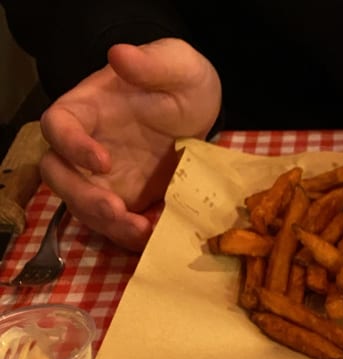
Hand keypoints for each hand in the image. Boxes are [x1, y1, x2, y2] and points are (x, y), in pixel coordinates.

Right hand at [39, 38, 221, 250]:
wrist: (203, 117)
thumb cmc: (181, 83)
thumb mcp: (178, 66)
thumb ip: (152, 61)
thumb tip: (119, 55)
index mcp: (87, 109)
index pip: (57, 126)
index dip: (71, 145)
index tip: (102, 160)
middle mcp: (85, 148)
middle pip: (60, 177)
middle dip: (83, 199)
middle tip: (116, 212)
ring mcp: (104, 181)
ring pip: (86, 209)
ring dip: (109, 226)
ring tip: (142, 231)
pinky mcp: (128, 204)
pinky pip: (120, 227)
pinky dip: (134, 236)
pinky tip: (158, 235)